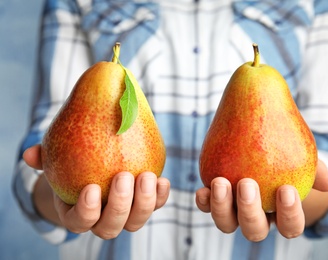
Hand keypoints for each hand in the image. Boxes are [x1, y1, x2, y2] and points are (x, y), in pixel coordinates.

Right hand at [24, 145, 169, 238]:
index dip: (86, 211)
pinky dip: (161, 196)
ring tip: (147, 176)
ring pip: (136, 222)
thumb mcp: (57, 161)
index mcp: (78, 215)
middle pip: (111, 227)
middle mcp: (103, 221)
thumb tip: (30, 154)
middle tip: (124, 177)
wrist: (95, 169)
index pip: (80, 222)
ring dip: (144, 202)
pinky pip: (156, 206)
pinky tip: (163, 179)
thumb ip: (45, 158)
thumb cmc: (73, 166)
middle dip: (119, 205)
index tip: (91, 188)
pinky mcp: (145, 204)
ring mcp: (126, 216)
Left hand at [195, 160, 327, 240]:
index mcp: (282, 214)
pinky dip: (204, 201)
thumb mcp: (303, 156)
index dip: (290, 214)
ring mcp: (234, 210)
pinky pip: (206, 206)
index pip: (290, 226)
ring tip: (220, 182)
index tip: (287, 190)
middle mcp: (257, 217)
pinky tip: (202, 189)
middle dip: (250, 212)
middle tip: (247, 184)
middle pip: (254, 230)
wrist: (262, 138)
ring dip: (222, 208)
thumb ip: (316, 168)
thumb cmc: (287, 152)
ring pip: (227, 224)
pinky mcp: (215, 198)